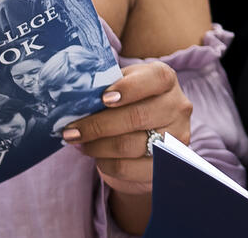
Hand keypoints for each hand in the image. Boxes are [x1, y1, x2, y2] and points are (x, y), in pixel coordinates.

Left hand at [60, 61, 191, 197]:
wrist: (149, 137)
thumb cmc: (128, 104)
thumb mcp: (121, 86)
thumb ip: (104, 86)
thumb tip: (76, 96)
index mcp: (165, 80)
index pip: (154, 79)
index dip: (129, 88)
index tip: (103, 98)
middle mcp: (177, 106)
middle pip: (137, 117)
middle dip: (98, 125)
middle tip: (70, 130)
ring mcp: (175, 137)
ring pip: (129, 145)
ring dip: (96, 146)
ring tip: (78, 143)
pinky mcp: (166, 164)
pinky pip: (128, 167)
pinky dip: (105, 163)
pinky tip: (95, 156)